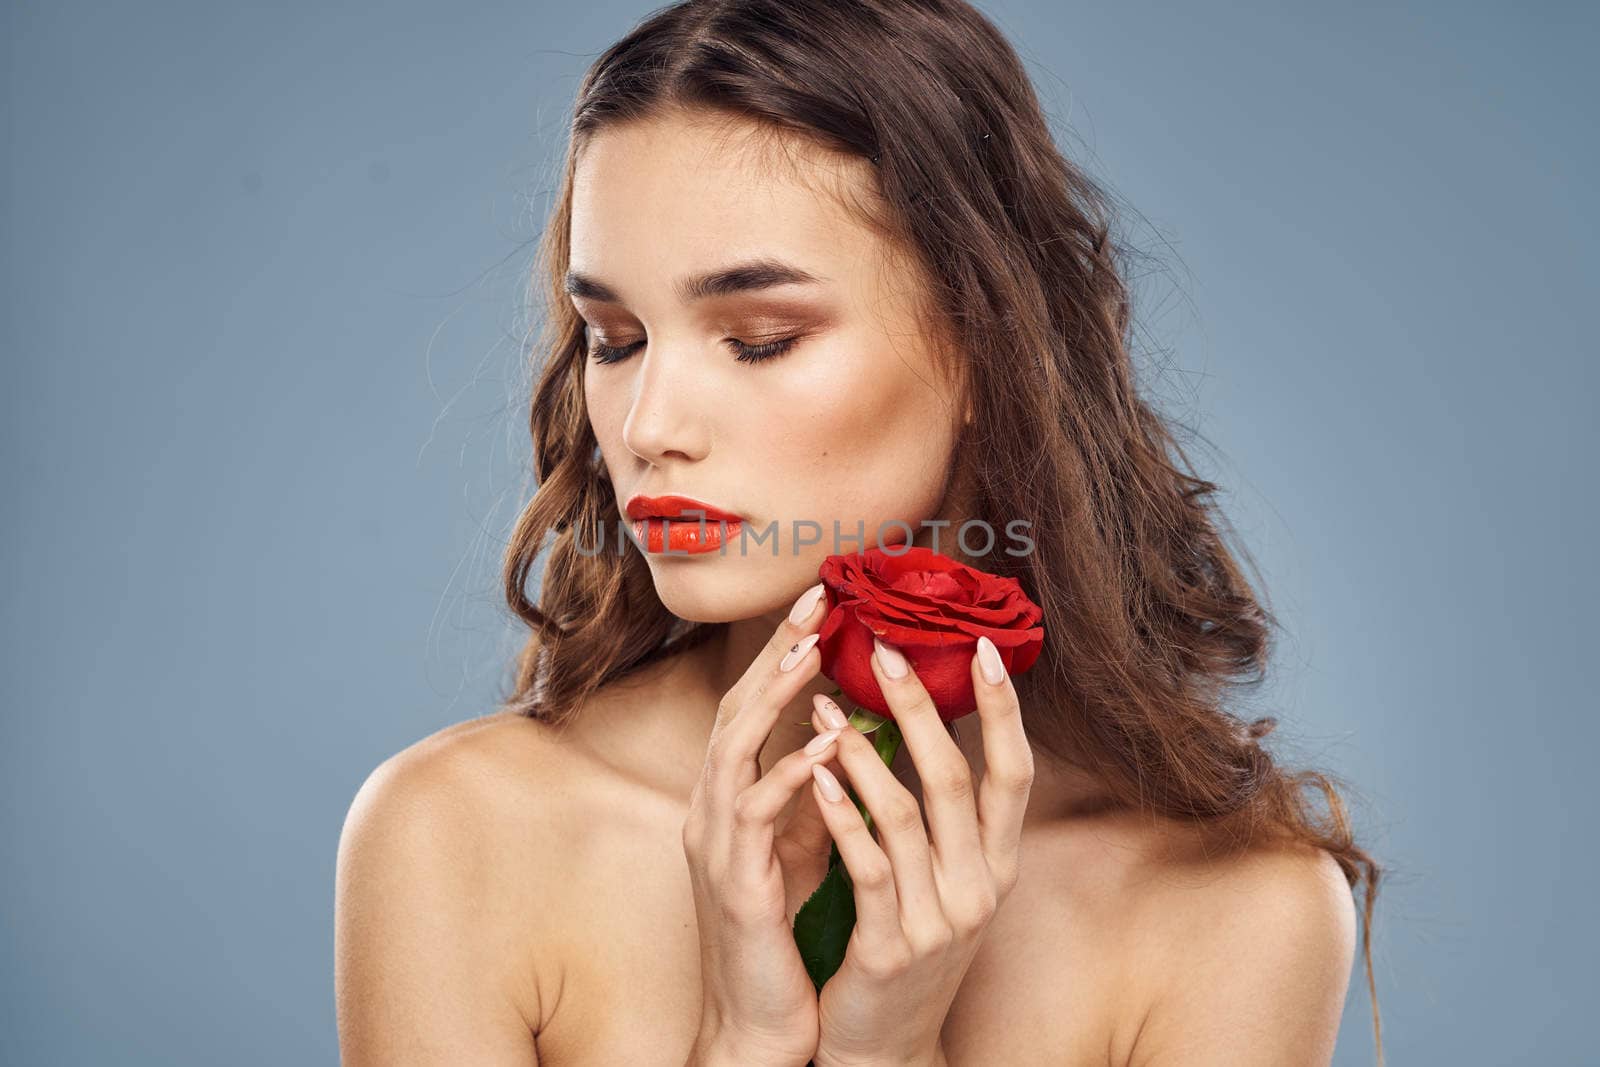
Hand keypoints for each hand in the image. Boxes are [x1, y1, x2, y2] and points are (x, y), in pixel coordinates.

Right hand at [681, 582, 840, 1065]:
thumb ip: (817, 792)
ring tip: (812, 652)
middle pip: (734, 709)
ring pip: (732, 748)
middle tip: (815, 600)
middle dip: (773, 652)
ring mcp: (715, 844)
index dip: (781, 653)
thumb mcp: (802, 848)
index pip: (751, 708)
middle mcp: (712, 811)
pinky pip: (754, 815)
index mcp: (729, 800)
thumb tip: (855, 736)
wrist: (759, 1023)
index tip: (822, 604)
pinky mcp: (732, 882)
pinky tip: (822, 747)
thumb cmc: (784, 935)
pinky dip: (787, 774)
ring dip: (773, 698)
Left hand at [806, 635, 1033, 1066]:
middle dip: (923, 707)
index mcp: (998, 865)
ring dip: (863, 752)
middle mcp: (980, 889)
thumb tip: (926, 723)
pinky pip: (866, 867)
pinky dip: (841, 815)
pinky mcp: (891, 949)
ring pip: (906, 816)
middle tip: (886, 650)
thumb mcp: (942, 882)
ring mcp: (939, 921)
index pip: (1015, 772)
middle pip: (958, 779)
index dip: (1003, 709)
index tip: (983, 648)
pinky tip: (816, 775)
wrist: (883, 1046)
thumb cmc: (904, 947)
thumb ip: (942, 817)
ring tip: (824, 705)